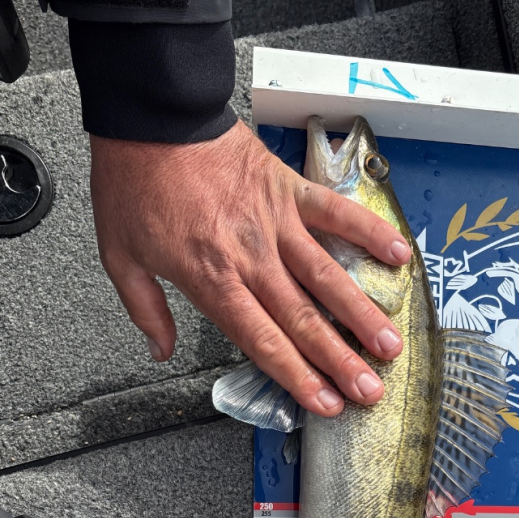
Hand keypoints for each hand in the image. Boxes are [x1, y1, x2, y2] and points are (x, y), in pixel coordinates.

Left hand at [89, 120, 410, 416]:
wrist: (151, 115)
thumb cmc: (135, 182)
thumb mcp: (119, 255)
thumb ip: (145, 310)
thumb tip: (160, 352)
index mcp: (211, 279)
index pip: (262, 341)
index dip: (297, 376)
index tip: (324, 402)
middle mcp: (250, 258)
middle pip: (302, 319)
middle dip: (340, 361)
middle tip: (369, 390)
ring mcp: (275, 222)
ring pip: (327, 276)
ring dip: (362, 313)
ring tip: (390, 345)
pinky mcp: (288, 189)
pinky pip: (335, 212)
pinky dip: (368, 232)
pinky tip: (398, 257)